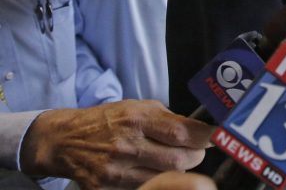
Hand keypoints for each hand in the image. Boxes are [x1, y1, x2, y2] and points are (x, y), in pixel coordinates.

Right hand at [20, 100, 214, 189]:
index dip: (204, 137)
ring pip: (165, 178)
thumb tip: (199, 130)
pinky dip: (156, 181)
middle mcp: (127, 145)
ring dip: (178, 170)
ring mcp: (116, 171)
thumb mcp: (138, 107)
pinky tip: (154, 172)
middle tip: (196, 151)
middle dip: (195, 156)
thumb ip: (168, 118)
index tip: (215, 137)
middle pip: (179, 160)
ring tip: (176, 160)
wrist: (65, 141)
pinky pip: (144, 188)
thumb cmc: (108, 120)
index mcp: (137, 119)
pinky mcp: (106, 189)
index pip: (181, 132)